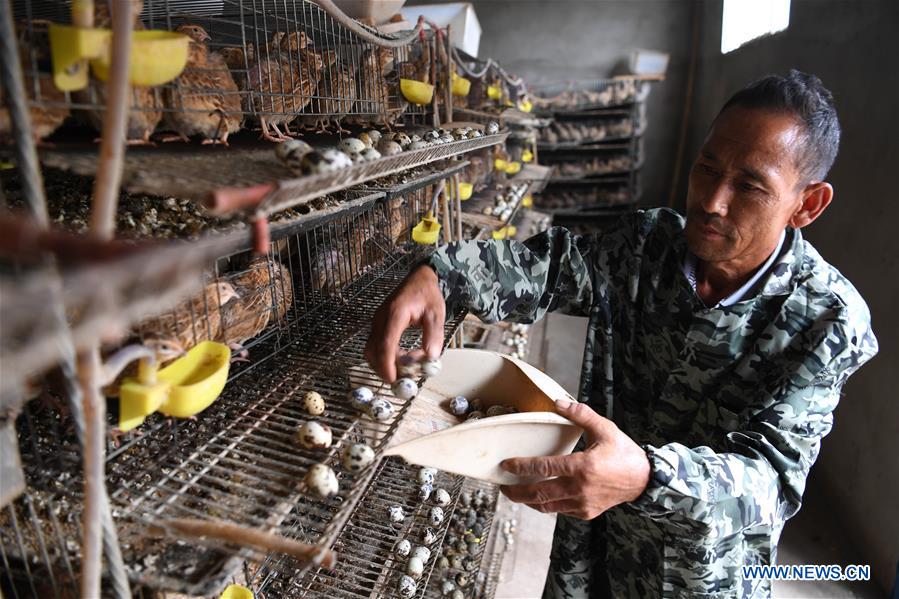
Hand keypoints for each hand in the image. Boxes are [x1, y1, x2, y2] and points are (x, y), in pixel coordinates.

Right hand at [364, 265, 445, 382]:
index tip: (392, 378)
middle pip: (374, 349)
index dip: (387, 363)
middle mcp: (381, 318)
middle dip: (384, 368)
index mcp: (395, 313)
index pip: (386, 343)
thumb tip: (431, 356)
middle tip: (400, 380)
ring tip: (404, 368)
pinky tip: (401, 357)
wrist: (419, 279)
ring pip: (371, 349)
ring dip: (383, 363)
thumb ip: (434, 334)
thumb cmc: (427, 295)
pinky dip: (384, 355)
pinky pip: (375, 345)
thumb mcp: (437, 313)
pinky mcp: (378, 325)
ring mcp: (377, 321)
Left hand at [500, 399, 649, 519]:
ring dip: (529, 501)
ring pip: (547, 506)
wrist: (643, 480)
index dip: (521, 467)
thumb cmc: (623, 453)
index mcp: (582, 467)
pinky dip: (547, 504)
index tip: (506, 465)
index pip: (543, 467)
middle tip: (503, 486)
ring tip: (515, 493)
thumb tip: (558, 402)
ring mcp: (582, 503)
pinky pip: (560, 510)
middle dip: (516, 492)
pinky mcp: (586, 512)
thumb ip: (581, 415)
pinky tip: (540, 497)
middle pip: (538, 494)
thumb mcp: (605, 429)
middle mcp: (579, 488)